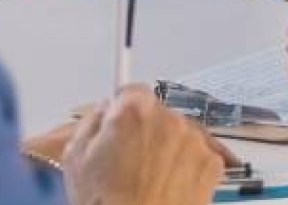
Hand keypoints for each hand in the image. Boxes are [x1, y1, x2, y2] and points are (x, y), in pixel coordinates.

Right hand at [59, 85, 231, 204]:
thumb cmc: (107, 203)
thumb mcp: (76, 157)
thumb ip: (92, 121)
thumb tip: (104, 111)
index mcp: (134, 110)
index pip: (131, 92)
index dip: (123, 110)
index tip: (121, 123)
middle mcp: (169, 118)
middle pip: (156, 114)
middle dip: (145, 132)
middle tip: (129, 161)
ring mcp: (193, 141)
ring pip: (178, 135)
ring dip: (167, 149)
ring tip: (148, 179)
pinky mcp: (211, 164)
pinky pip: (196, 156)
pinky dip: (185, 168)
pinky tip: (166, 186)